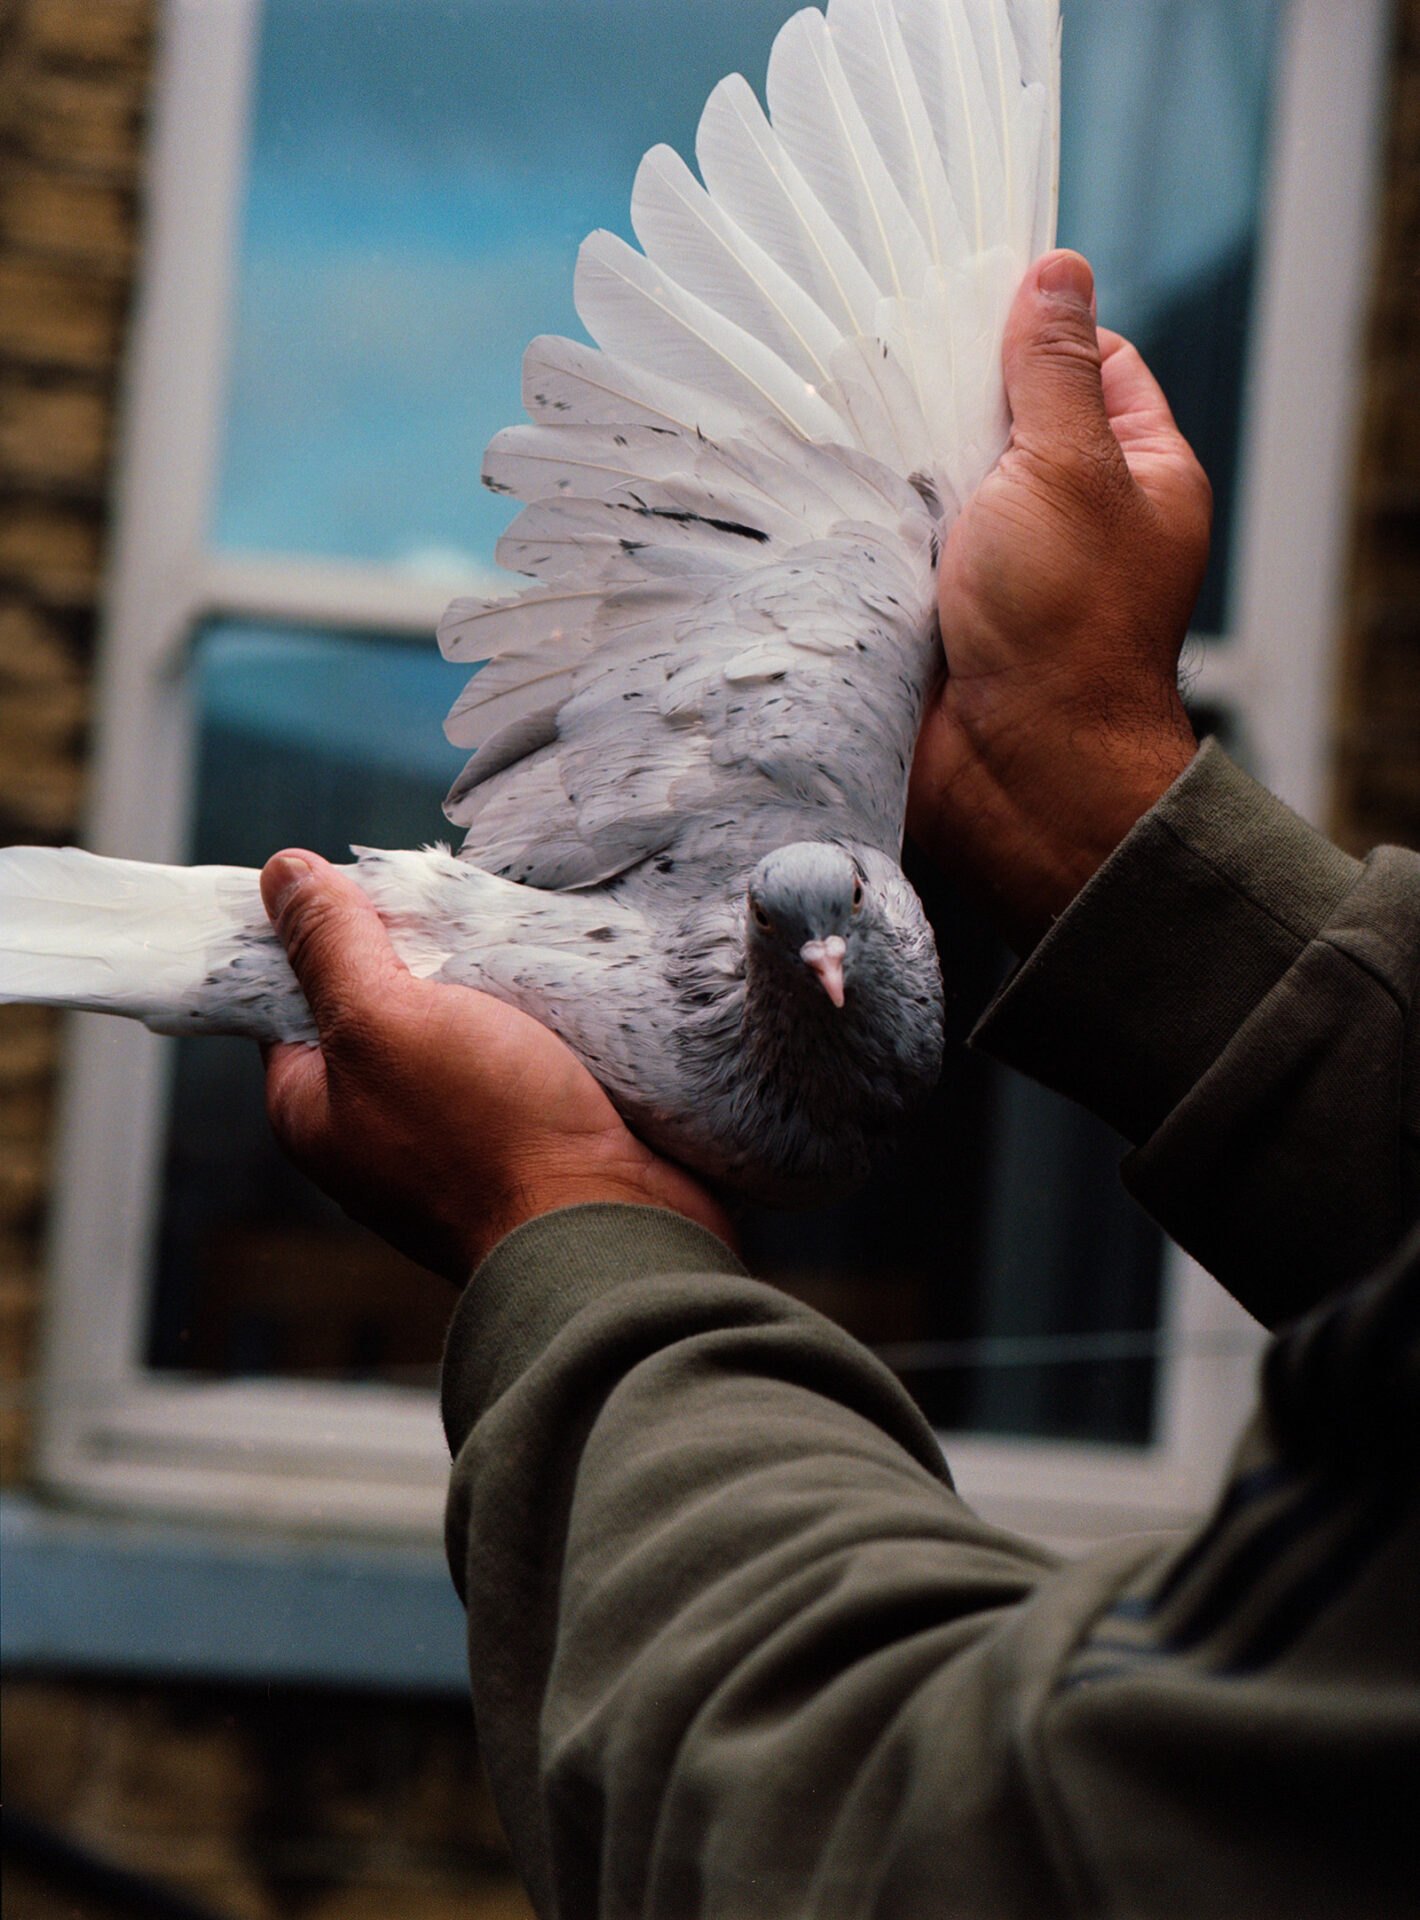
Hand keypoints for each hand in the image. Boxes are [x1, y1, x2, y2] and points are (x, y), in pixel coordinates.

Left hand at [260, 852, 735, 1281]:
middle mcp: (376, 1128)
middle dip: (416, 948)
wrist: (613, 1230)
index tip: (365, 883)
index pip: (289, 996)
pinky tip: (559, 978)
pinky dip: (537, 1012)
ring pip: (459, 1023)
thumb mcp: (384, 1020)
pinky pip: (522, 1051)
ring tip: (513, 930)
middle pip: (381, 1002)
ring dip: (486, 977)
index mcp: (314, 1109)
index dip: (318, 932)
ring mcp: (456, 1134)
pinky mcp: (530, 1132)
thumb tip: (279, 873)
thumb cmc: (484, 1135)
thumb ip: (331, 946)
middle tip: (451, 901)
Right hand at [908, 249, 1210, 949]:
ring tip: (849, 421)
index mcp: (1137, 474)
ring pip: (945, 478)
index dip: (1036, 329)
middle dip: (950, 395)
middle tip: (888, 361)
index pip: (1094, 362)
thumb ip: (1053, 370)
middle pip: (1007, 416)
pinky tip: (834, 492)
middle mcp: (1073, 515)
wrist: (1013, 776)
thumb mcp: (1071, 468)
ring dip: (903, 461)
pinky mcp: (939, 608)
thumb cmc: (1066, 627)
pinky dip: (872, 520)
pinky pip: (901, 540)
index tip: (967, 308)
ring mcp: (1003, 564)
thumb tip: (1056, 271)